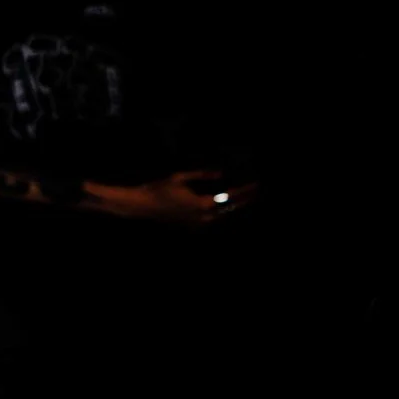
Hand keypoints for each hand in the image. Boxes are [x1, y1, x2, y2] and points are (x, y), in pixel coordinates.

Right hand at [112, 170, 254, 225]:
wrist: (142, 206)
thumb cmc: (159, 189)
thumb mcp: (180, 177)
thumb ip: (202, 176)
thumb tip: (220, 174)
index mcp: (202, 204)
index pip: (229, 198)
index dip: (244, 192)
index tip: (255, 185)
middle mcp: (203, 216)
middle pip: (229, 209)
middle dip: (244, 200)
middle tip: (256, 192)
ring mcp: (197, 223)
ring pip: (222, 215)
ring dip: (233, 207)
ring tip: (244, 198)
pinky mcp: (192, 225)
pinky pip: (212, 218)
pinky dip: (221, 211)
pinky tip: (225, 206)